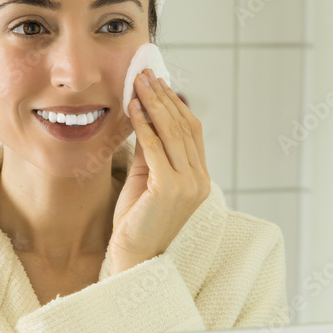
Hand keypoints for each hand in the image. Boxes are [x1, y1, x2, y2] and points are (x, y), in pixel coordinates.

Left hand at [107, 67, 211, 274]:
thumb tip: (146, 115)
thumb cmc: (136, 222)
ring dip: (154, 104)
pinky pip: (157, 148)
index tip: (156, 82)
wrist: (133, 259)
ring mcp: (189, 185)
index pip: (191, 130)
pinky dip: (144, 124)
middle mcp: (200, 180)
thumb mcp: (147, 179)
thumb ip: (151, 151)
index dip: (174, 103)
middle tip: (145, 73)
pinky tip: (132, 109)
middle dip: (163, 96)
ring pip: (173, 132)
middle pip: (185, 126)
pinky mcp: (171, 189)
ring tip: (137, 83)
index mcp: (200, 177)